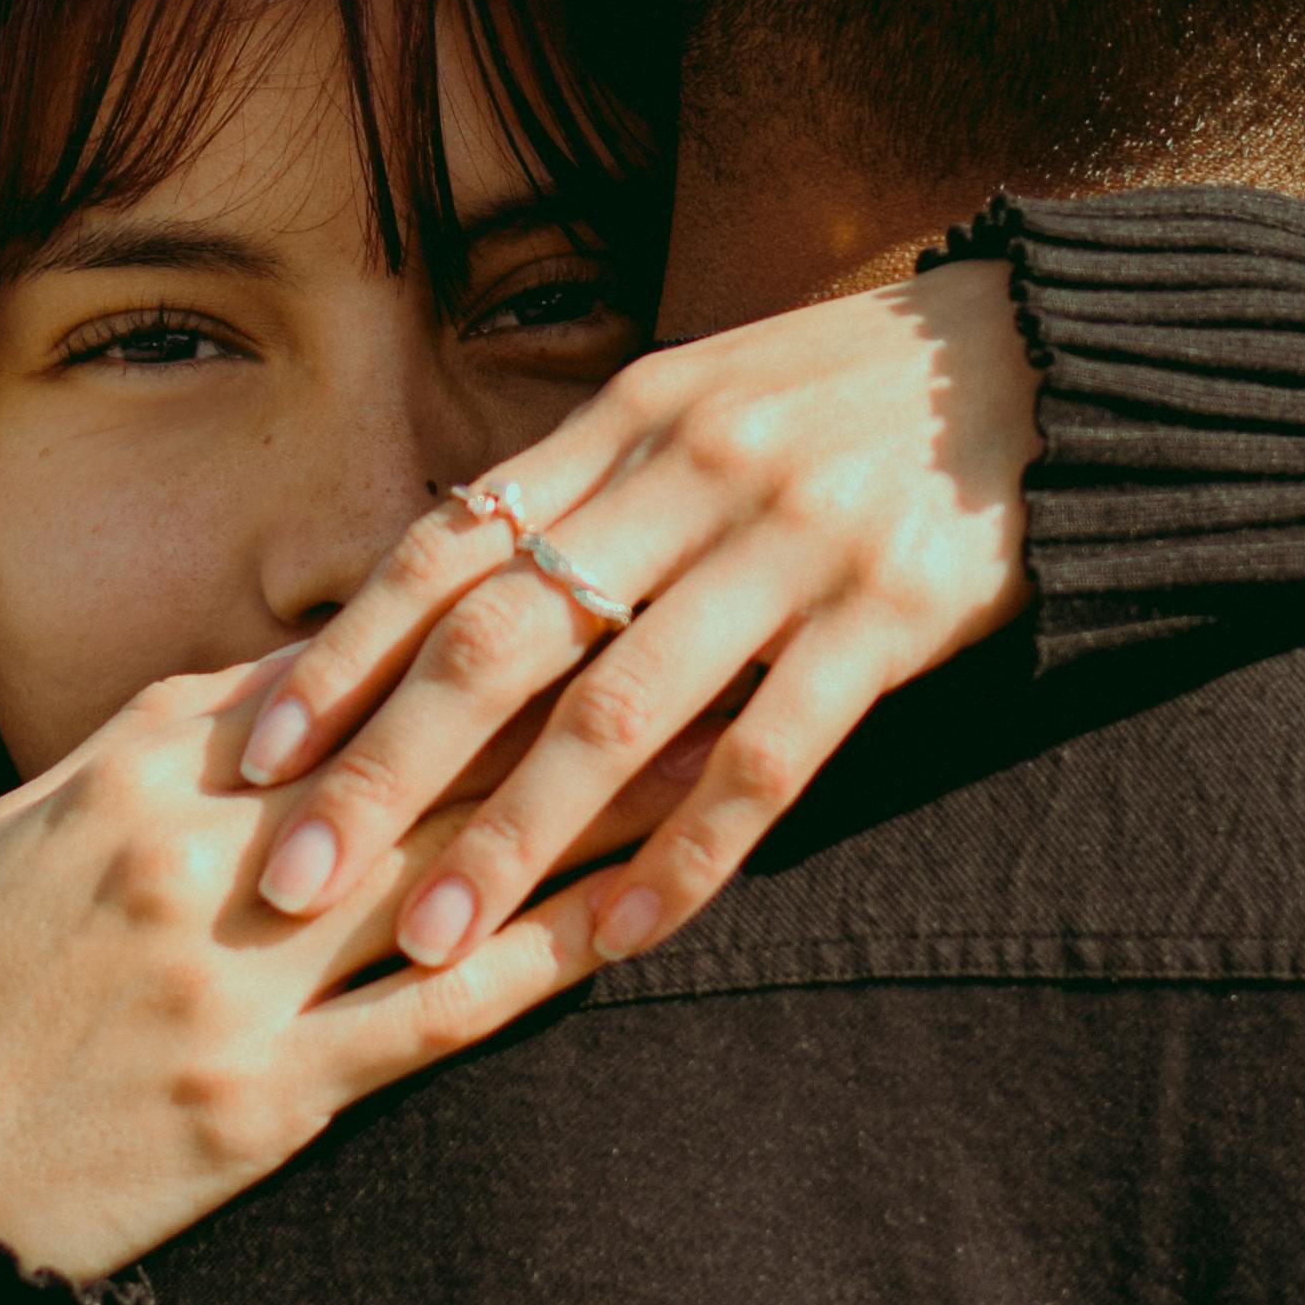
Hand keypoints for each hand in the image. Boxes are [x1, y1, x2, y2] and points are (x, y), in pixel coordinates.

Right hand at [0, 666, 687, 1284]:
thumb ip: (171, 742)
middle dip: (576, 685)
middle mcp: (202, 856)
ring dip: (597, 809)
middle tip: (704, 624)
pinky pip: (434, 1019)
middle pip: (426, 748)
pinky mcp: (265, 1101)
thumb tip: (303, 671)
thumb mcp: (35, 822)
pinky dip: (543, 961)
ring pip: (455, 868)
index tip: (596, 565)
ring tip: (720, 753)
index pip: (343, 672)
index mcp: (142, 771)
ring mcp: (240, 980)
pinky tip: (635, 920)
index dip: (482, 618)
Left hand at [222, 261, 1034, 978]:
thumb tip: (436, 588)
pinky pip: (768, 759)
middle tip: (289, 881)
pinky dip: (685, 856)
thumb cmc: (848, 398)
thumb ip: (584, 488)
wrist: (1055, 361)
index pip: (448, 546)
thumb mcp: (701, 400)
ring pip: (619, 712)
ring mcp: (790, 545)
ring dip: (511, 838)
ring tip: (429, 942)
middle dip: (385, 768)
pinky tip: (616, 937)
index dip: (343, 654)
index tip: (248, 756)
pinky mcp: (890, 614)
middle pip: (504, 638)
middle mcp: (690, 474)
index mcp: (628, 417)